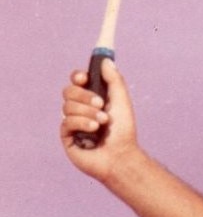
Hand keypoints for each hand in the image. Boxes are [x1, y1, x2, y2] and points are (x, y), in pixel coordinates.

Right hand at [61, 58, 137, 179]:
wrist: (122, 156)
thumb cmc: (123, 131)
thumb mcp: (121, 101)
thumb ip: (114, 80)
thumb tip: (106, 60)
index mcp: (92, 99)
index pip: (77, 81)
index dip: (77, 76)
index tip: (84, 78)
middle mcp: (80, 109)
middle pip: (68, 91)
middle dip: (84, 96)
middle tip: (101, 105)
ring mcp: (72, 123)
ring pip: (67, 106)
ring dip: (87, 112)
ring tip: (103, 122)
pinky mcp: (67, 137)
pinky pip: (66, 122)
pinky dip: (82, 123)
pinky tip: (93, 130)